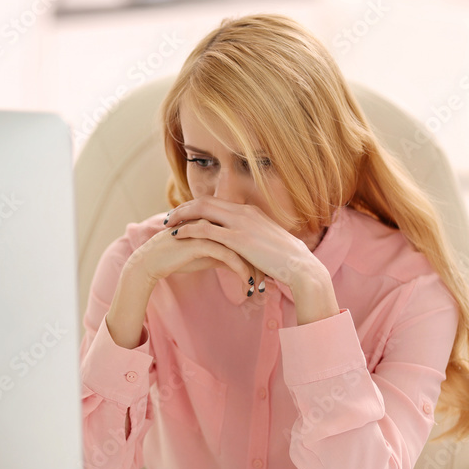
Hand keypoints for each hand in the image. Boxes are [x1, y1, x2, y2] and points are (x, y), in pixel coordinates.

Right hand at [124, 222, 259, 288]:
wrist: (153, 260)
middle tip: (268, 284)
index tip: (267, 275)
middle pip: (249, 242)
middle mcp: (216, 223)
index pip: (247, 237)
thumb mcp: (207, 256)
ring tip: (259, 289)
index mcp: (219, 223)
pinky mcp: (202, 242)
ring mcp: (210, 231)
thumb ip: (225, 255)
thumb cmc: (179, 257)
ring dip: (254, 271)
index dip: (258, 256)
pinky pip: (229, 258)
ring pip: (242, 250)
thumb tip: (243, 266)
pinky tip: (246, 286)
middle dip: (261, 264)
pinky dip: (241, 272)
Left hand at [164, 198, 338, 323]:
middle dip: (185, 208)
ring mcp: (241, 223)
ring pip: (203, 210)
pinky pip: (206, 228)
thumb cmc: (285, 260)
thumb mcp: (266, 243)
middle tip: (169, 217)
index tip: (183, 215)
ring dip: (182, 216)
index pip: (217, 202)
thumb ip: (251, 240)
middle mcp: (244, 212)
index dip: (197, 207)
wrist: (300, 267)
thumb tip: (241, 248)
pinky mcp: (238, 238)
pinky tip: (177, 235)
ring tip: (167, 225)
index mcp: (250, 211)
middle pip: (206, 201)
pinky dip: (188, 229)